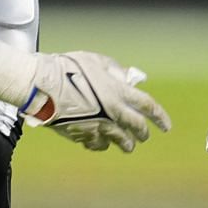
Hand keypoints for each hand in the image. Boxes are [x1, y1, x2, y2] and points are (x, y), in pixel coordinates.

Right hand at [28, 51, 170, 151]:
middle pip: (136, 127)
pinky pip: (97, 145)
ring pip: (119, 141)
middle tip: (145, 136)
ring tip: (127, 146)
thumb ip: (115, 70)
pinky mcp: (82, 135)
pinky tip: (101, 142)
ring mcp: (98, 126)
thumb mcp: (95, 61)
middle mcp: (112, 112)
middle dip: (143, 133)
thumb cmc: (67, 68)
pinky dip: (102, 144)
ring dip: (126, 144)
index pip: (148, 106)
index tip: (166, 126)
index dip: (160, 117)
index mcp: (118, 92)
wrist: (41, 86)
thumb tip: (128, 78)